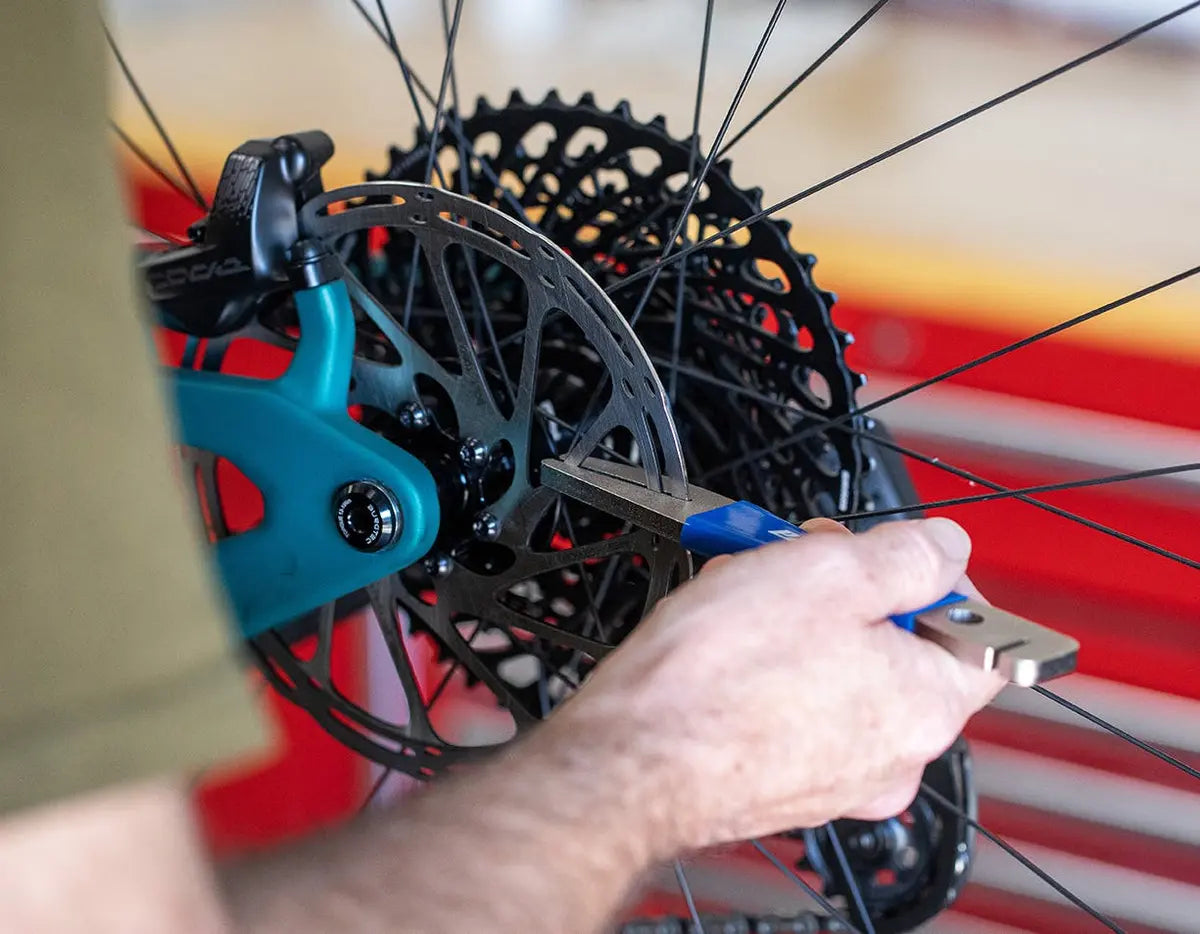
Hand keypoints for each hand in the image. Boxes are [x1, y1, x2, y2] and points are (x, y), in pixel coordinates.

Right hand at [547, 517, 1004, 855]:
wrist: (631, 758)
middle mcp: (895, 756)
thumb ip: (910, 552)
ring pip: (845, 674)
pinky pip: (800, 708)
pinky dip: (775, 668)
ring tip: (748, 592)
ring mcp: (838, 777)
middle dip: (854, 590)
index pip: (983, 634)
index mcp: (928, 705)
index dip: (939, 575)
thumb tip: (945, 548)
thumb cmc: (719, 677)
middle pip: (904, 649)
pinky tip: (729, 640)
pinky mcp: (782, 783)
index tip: (890, 552)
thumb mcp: (830, 570)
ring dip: (806, 622)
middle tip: (803, 559)